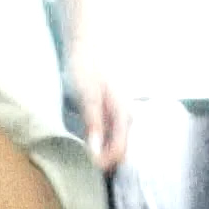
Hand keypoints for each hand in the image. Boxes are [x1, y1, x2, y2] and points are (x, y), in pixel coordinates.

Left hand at [62, 34, 132, 171]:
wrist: (90, 43)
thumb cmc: (87, 66)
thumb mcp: (87, 95)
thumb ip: (93, 123)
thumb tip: (95, 151)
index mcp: (123, 113)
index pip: (120, 150)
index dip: (105, 162)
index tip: (88, 165)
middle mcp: (126, 116)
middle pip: (120, 149)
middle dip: (104, 160)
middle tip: (82, 163)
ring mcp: (121, 114)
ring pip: (116, 142)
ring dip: (101, 152)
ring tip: (82, 153)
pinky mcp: (112, 111)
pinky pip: (110, 134)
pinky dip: (100, 142)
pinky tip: (86, 139)